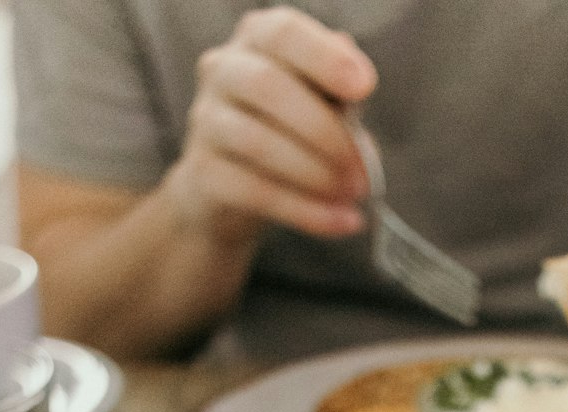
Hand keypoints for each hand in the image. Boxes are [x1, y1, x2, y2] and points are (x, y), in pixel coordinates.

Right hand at [164, 7, 376, 244]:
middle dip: (325, 131)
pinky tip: (340, 221)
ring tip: (353, 195)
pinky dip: (306, 211)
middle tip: (362, 170)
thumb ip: (340, 95)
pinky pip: (256, 192)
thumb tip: (358, 89)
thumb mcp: (320, 106)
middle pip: (270, 87)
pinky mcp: (202, 172)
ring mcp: (206, 120)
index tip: (364, 87)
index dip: (325, 58)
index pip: (284, 33)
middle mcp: (223, 69)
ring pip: (260, 143)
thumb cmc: (286, 133)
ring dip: (316, 174)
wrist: (229, 192)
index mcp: (258, 39)